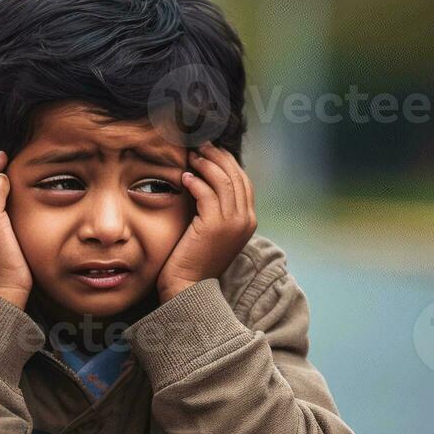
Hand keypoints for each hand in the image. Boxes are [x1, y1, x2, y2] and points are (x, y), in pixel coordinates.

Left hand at [157, 142, 257, 302]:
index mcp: (248, 221)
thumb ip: (215, 208)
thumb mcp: (211, 230)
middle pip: (235, 176)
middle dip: (217, 156)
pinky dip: (196, 181)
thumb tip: (205, 180)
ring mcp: (233, 223)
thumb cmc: (194, 258)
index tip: (210, 151)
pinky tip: (184, 177)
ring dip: (206, 164)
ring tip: (191, 157)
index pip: (243, 181)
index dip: (227, 162)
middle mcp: (246, 220)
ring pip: (223, 180)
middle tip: (199, 146)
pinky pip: (207, 193)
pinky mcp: (215, 226)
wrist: (189, 287)